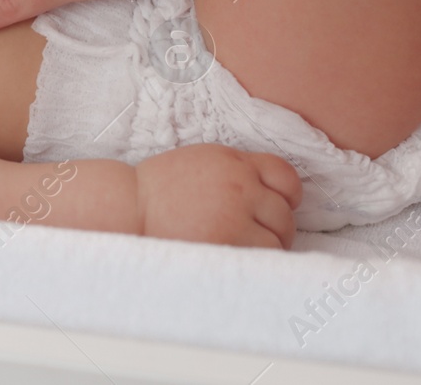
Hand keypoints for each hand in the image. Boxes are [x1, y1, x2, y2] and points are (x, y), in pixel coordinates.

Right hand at [135, 145, 301, 248]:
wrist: (131, 207)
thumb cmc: (162, 188)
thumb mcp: (203, 162)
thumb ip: (237, 170)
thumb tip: (271, 192)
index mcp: (234, 161)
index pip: (285, 175)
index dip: (289, 194)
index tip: (282, 205)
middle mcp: (240, 185)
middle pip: (285, 211)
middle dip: (278, 227)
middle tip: (261, 235)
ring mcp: (236, 214)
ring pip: (279, 237)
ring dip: (270, 245)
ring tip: (249, 249)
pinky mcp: (229, 241)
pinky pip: (263, 255)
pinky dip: (258, 259)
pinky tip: (240, 257)